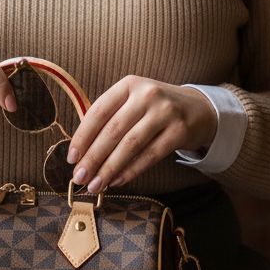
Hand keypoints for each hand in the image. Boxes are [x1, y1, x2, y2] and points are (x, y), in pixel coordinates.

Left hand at [66, 76, 217, 191]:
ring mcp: (165, 112)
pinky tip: (117, 181)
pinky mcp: (179, 131)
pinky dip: (131, 171)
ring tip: (95, 185)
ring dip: (109, 168)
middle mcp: (147, 94)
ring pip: (130, 145)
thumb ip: (110, 118)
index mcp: (129, 84)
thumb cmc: (155, 109)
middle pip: (113, 130)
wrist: (198, 109)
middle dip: (93, 157)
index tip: (71, 157)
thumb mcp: (133, 101)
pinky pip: (150, 156)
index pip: (99, 111)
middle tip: (79, 177)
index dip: (83, 136)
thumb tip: (81, 151)